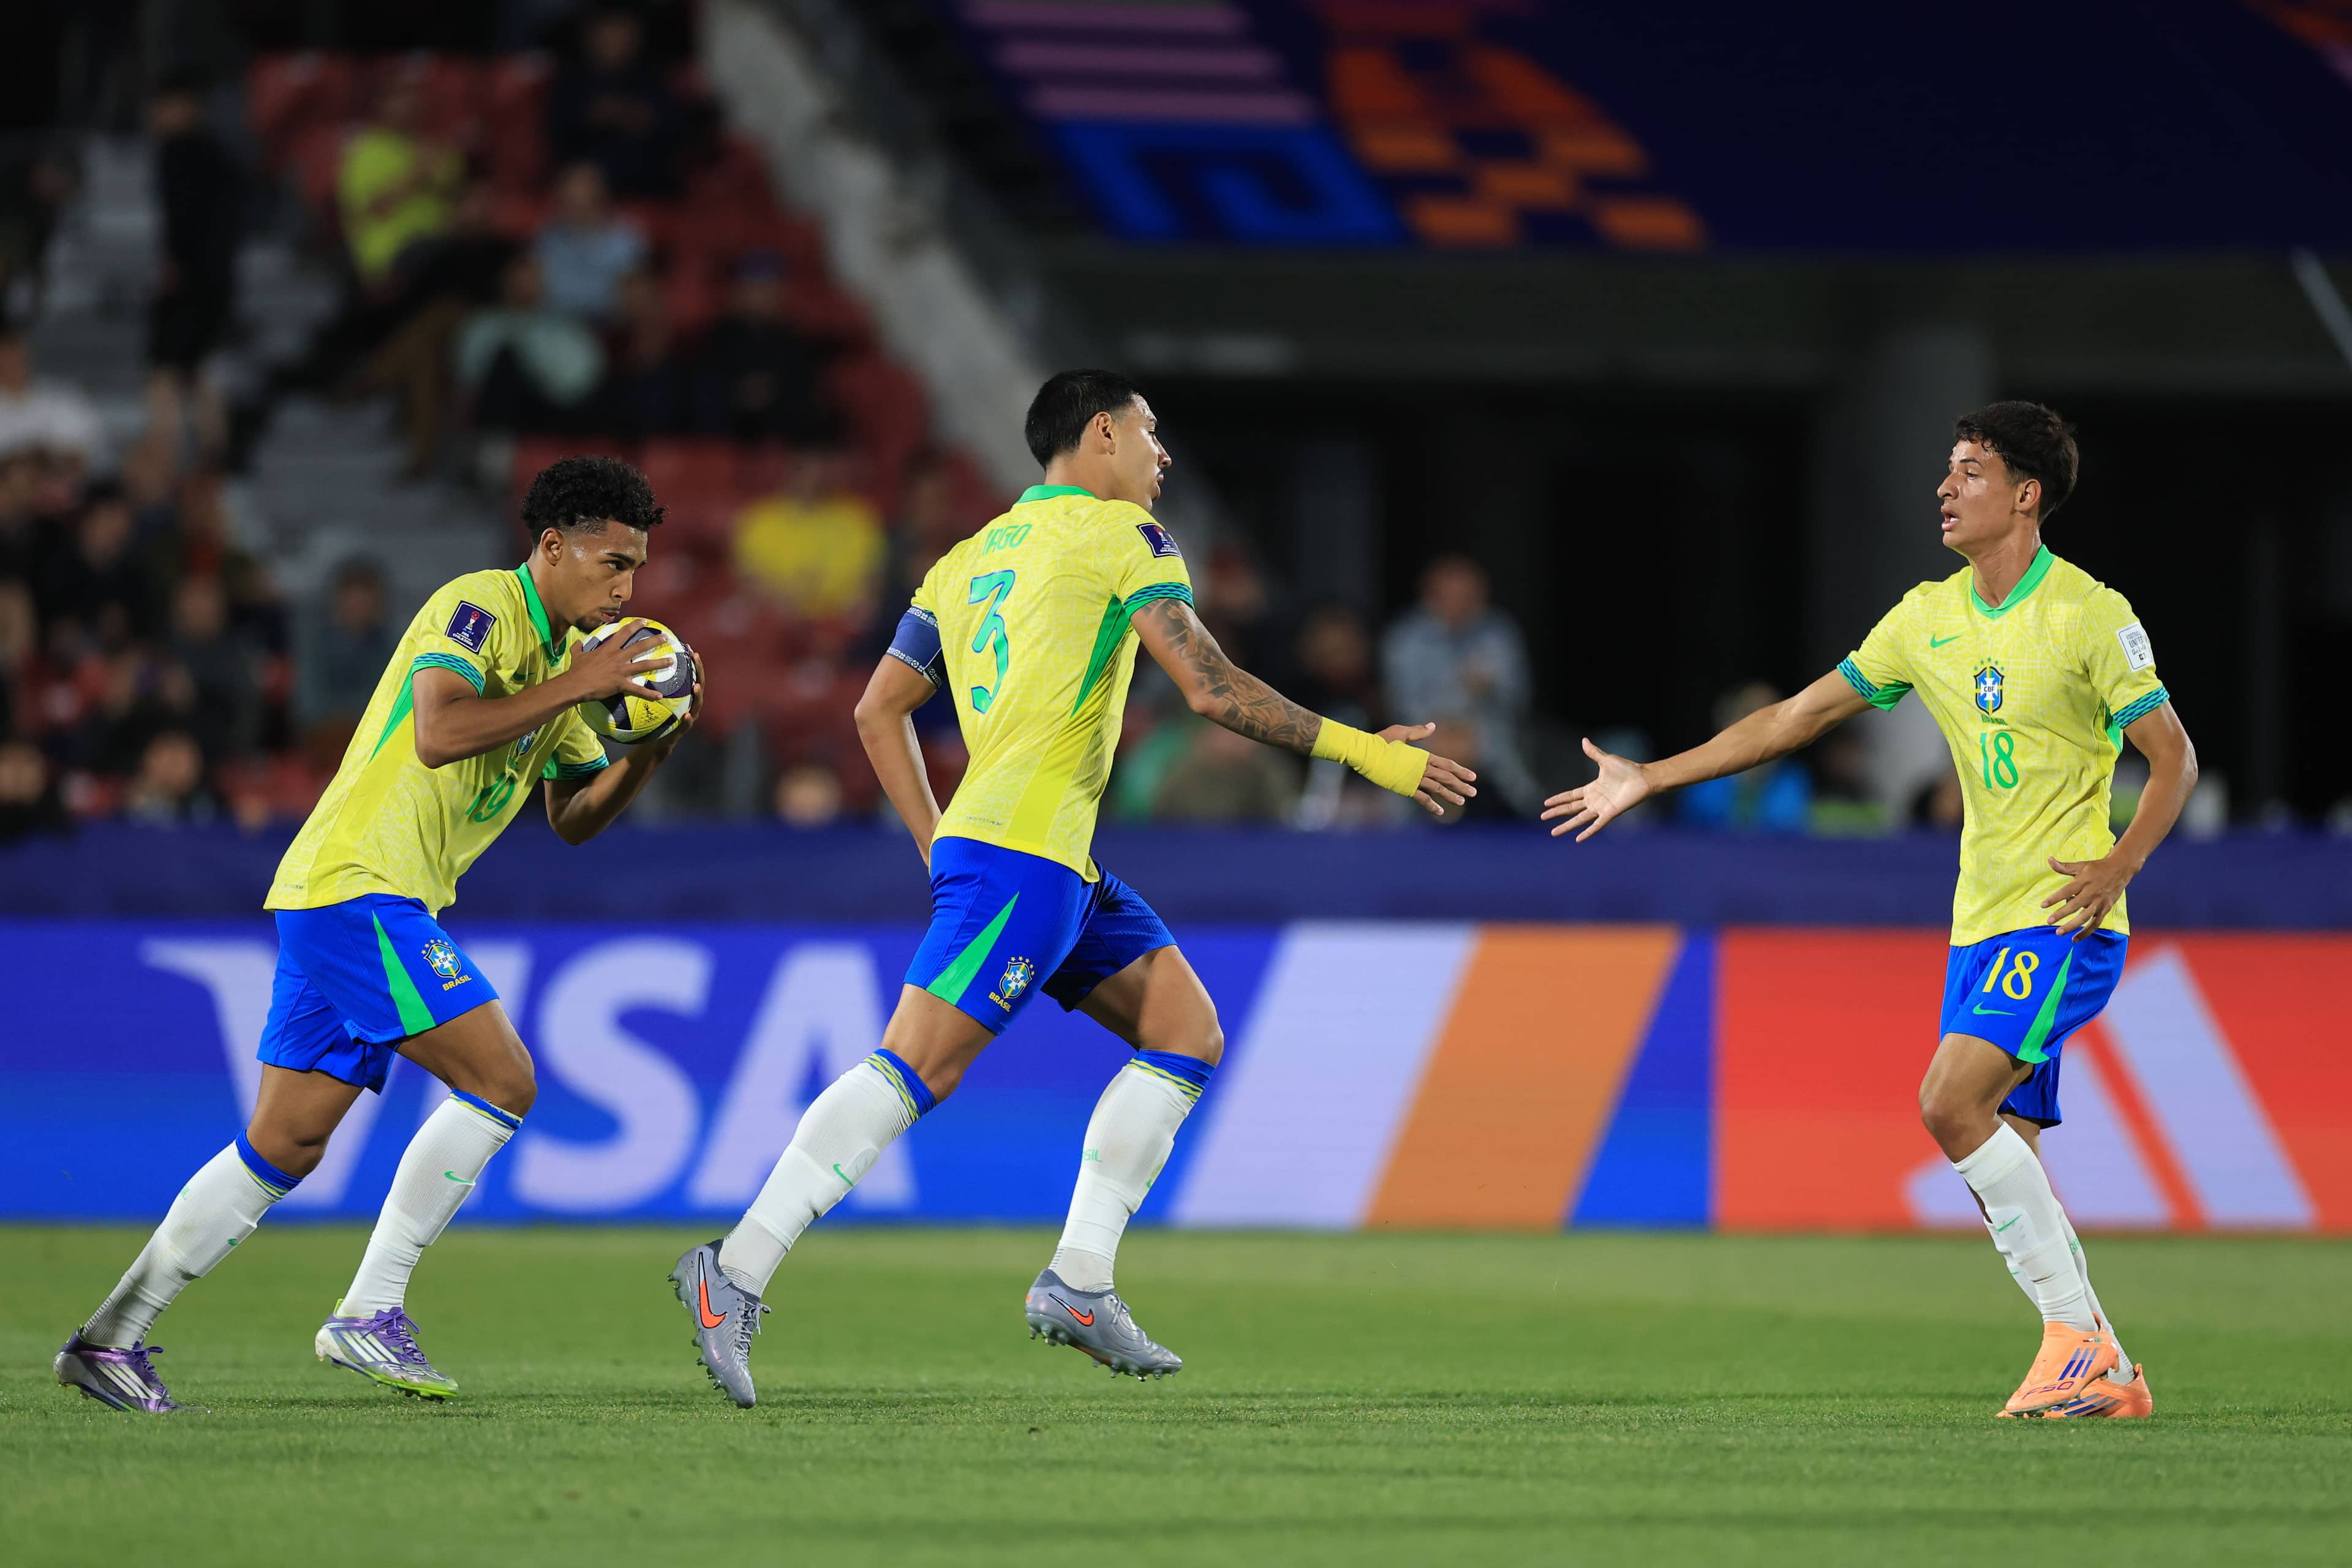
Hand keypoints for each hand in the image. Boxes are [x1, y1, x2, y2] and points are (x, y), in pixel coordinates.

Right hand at [569, 618, 669, 702]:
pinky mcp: (622, 684)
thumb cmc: (577, 670)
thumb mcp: (577, 655)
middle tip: (665, 637)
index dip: (635, 625)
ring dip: (659, 663)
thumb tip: (576, 643)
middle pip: (640, 646)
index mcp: (608, 648)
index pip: (624, 633)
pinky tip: (660, 696)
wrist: (575, 684)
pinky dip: (649, 693)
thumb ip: (579, 647)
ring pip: (644, 665)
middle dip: (654, 640)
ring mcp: (621, 670)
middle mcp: (618, 657)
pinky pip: (638, 690)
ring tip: (671, 661)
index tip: (644, 621)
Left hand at [647, 640, 704, 757]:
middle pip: (698, 684)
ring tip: (696, 687)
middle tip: (696, 658)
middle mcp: (689, 704)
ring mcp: (689, 717)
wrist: (655, 744)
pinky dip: (688, 720)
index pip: (689, 676)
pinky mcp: (682, 730)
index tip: (689, 649)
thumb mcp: (653, 702)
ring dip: (698, 695)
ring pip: (697, 704)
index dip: (691, 663)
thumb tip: (639, 668)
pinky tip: (686, 715)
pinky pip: (686, 725)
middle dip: (699, 671)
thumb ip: (651, 688)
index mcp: (682, 696)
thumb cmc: (654, 720)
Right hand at [1380, 722, 1477, 817]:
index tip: (1473, 776)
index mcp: (1423, 756)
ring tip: (1462, 802)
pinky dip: (1431, 805)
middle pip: (1447, 777)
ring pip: (1438, 788)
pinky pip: (1422, 798)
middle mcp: (1422, 768)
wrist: (1367, 754)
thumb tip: (1433, 726)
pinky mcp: (1405, 788)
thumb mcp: (1401, 732)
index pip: (1447, 764)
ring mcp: (1414, 779)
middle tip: (1473, 792)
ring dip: (1450, 796)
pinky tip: (1440, 812)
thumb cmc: (1381, 741)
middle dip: (1461, 785)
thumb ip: (1418, 732)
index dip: (1461, 770)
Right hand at [1542, 737, 1651, 840]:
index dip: (1558, 799)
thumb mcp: (1606, 760)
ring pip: (1579, 819)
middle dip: (1556, 813)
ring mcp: (1601, 808)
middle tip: (1543, 817)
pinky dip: (1588, 833)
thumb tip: (1584, 740)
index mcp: (1592, 789)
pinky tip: (1578, 839)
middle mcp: (1594, 800)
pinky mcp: (1610, 814)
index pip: (1570, 796)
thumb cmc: (1627, 769)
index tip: (1546, 803)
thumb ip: (1593, 753)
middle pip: (1571, 808)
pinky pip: (1597, 825)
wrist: (1643, 778)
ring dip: (1566, 826)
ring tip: (1554, 833)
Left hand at [2042, 852, 2134, 938]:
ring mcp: (2099, 902)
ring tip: (2059, 932)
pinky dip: (2086, 932)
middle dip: (2061, 914)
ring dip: (2072, 926)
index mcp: (2083, 881)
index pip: (2066, 891)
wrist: (2120, 869)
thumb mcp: (2080, 865)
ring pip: (2085, 917)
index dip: (2054, 898)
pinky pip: (2095, 923)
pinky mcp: (2106, 909)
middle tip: (2048, 921)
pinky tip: (2075, 939)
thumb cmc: (2097, 868)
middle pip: (2075, 905)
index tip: (2043, 905)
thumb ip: (2064, 867)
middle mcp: (2091, 892)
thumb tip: (2049, 859)